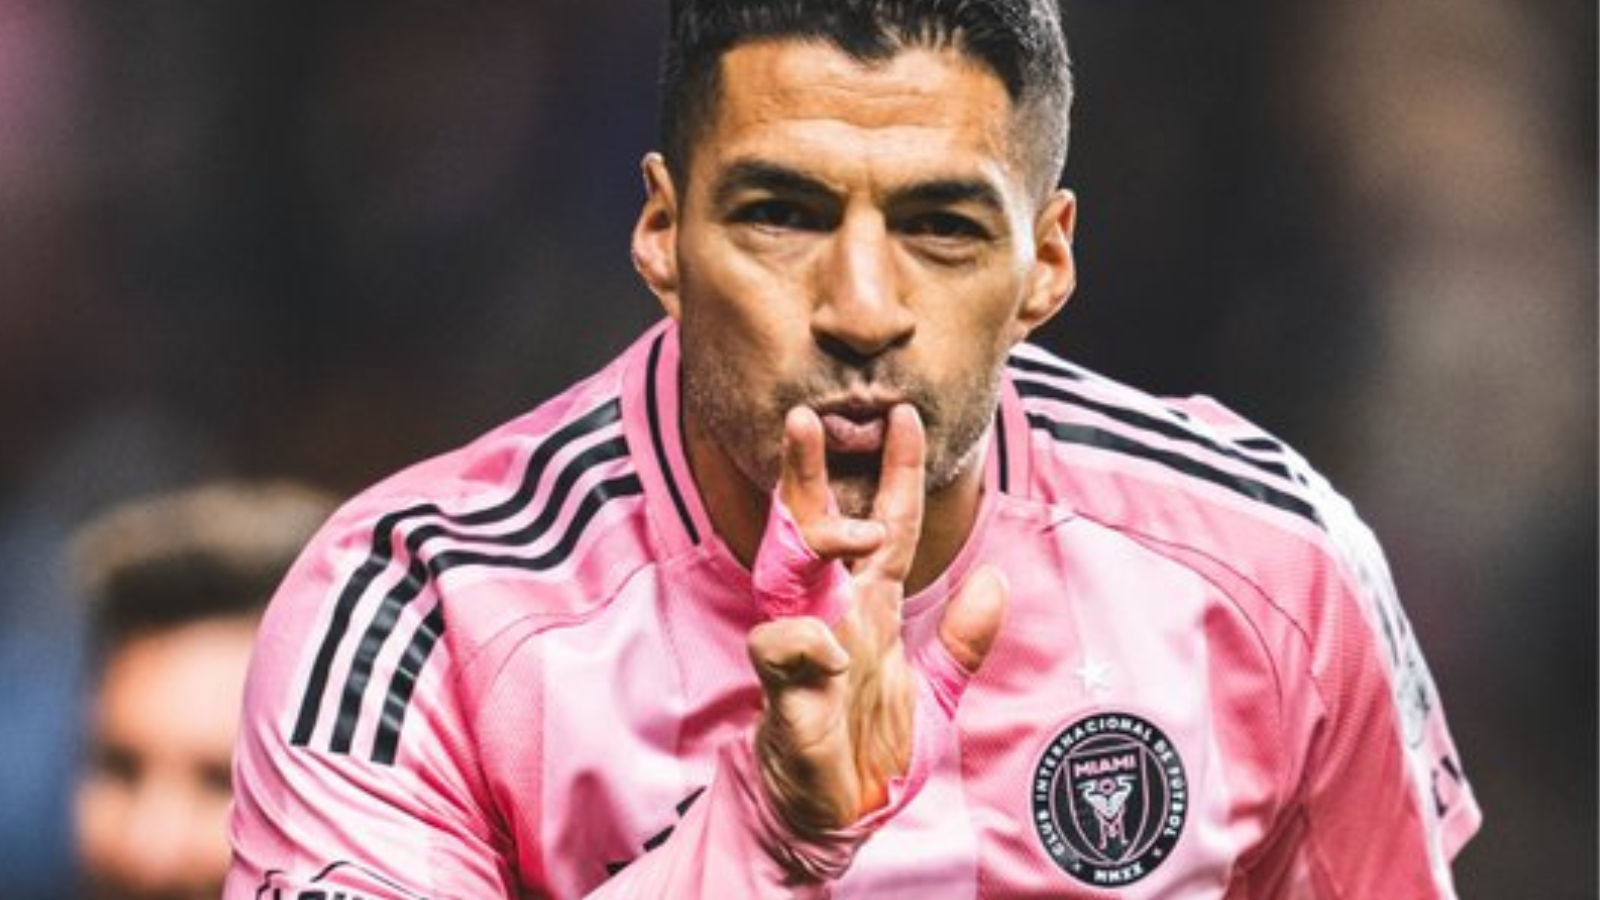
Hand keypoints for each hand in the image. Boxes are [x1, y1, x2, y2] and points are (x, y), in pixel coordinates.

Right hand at [747, 404, 1007, 834]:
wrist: (836, 816)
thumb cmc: (870, 749)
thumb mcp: (937, 690)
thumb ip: (964, 638)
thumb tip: (996, 580)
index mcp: (868, 608)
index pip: (883, 526)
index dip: (897, 473)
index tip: (907, 418)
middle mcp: (831, 616)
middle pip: (816, 529)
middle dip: (811, 472)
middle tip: (810, 417)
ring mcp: (804, 650)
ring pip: (789, 576)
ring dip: (807, 542)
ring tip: (842, 524)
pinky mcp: (785, 694)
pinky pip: (782, 651)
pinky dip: (805, 643)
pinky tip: (830, 649)